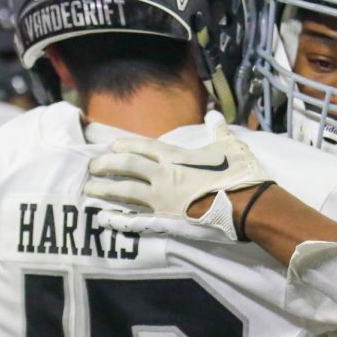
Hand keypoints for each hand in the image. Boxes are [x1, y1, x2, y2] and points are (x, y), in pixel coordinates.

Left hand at [84, 110, 267, 240]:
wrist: (247, 206)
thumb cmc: (239, 175)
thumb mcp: (230, 146)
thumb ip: (218, 130)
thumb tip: (216, 115)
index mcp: (176, 156)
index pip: (142, 146)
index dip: (125, 145)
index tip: (112, 146)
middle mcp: (163, 175)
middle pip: (126, 166)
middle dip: (106, 165)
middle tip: (92, 167)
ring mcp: (161, 199)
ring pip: (124, 192)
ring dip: (104, 189)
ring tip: (88, 189)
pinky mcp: (165, 221)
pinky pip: (134, 220)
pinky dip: (117, 218)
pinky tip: (103, 217)